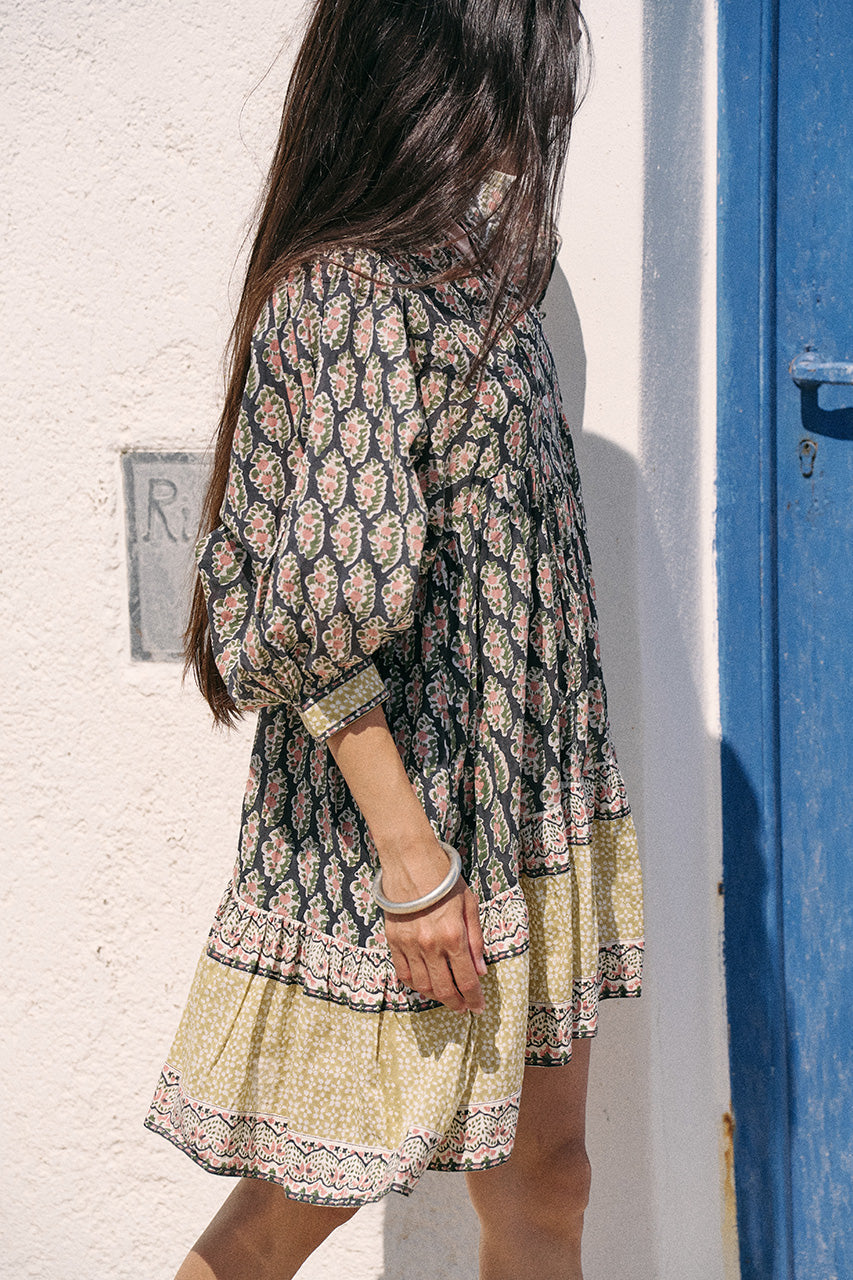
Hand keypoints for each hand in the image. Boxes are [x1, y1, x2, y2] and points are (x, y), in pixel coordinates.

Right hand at [380, 847, 486, 1013]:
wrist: (411, 862)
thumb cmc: (445, 880)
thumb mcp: (470, 905)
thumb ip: (476, 940)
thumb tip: (480, 970)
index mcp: (453, 936)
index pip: (467, 980)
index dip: (474, 998)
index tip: (479, 1007)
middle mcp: (431, 946)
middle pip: (444, 989)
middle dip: (457, 1003)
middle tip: (464, 1008)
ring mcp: (409, 945)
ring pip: (423, 985)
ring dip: (436, 997)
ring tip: (446, 997)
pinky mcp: (393, 941)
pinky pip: (403, 973)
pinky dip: (415, 985)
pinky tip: (424, 985)